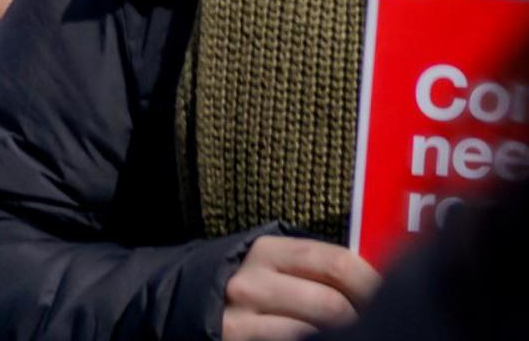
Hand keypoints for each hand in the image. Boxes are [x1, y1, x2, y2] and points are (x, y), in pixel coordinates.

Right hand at [221, 235, 378, 338]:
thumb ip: (318, 268)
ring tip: (349, 334)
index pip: (338, 263)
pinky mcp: (235, 340)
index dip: (373, 285)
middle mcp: (251, 281)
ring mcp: (241, 316)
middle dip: (361, 319)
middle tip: (373, 324)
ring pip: (313, 332)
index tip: (390, 299)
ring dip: (339, 336)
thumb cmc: (255, 290)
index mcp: (269, 251)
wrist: (191, 307)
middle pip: (332, 305)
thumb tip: (379, 277)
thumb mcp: (277, 268)